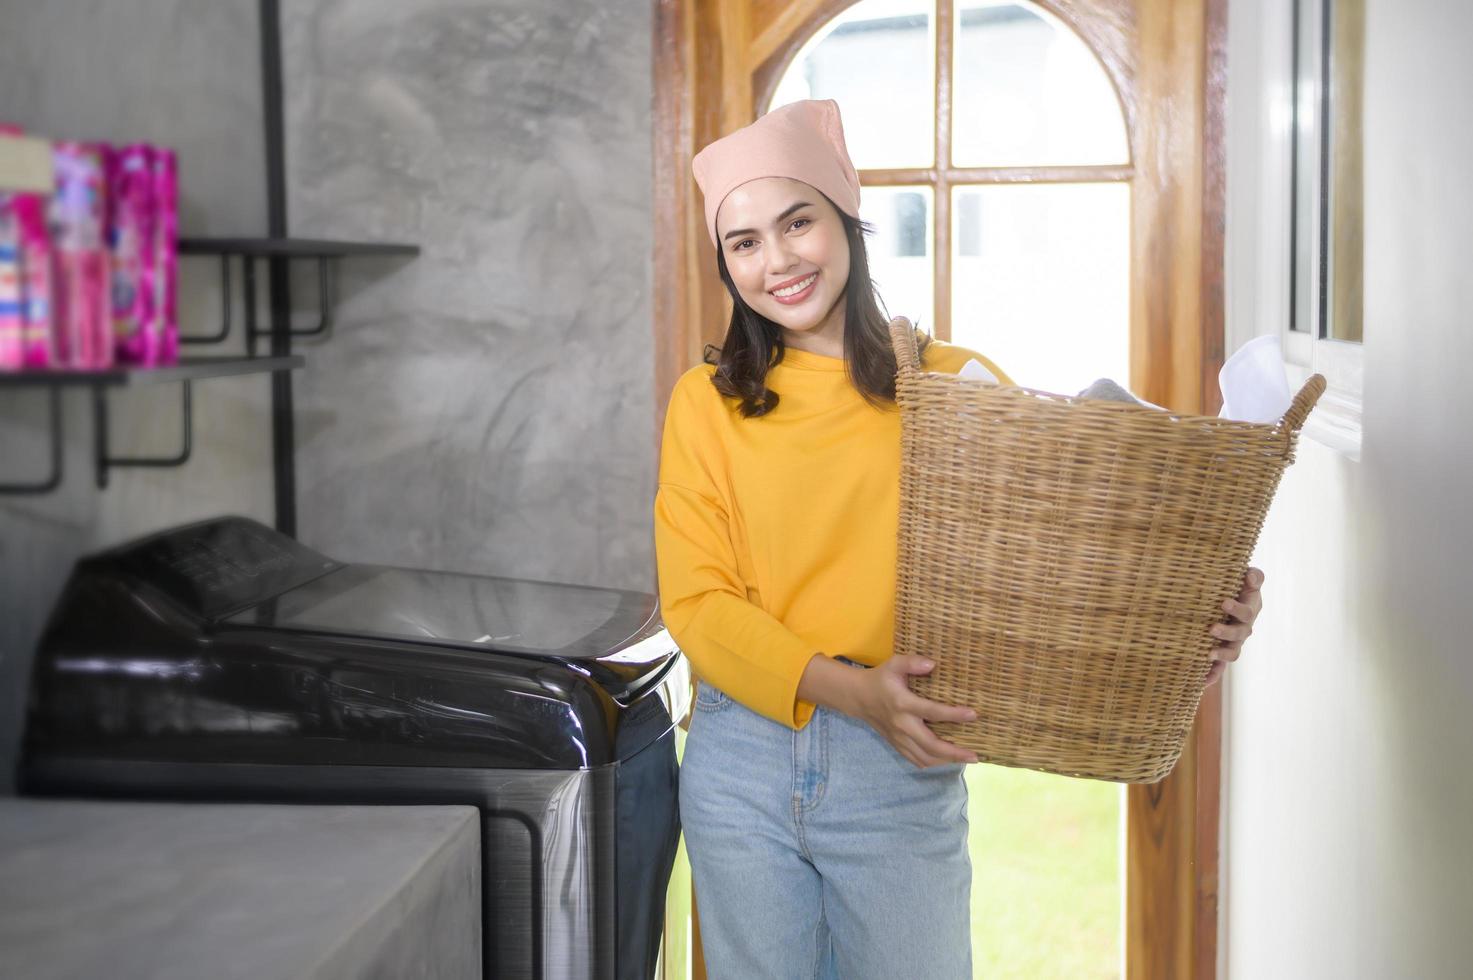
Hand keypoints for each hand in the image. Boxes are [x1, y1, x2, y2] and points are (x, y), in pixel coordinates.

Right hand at [849, 655, 979, 767]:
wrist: (858, 697)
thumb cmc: (881, 678)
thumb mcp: (894, 664)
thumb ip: (912, 662)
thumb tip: (933, 664)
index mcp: (903, 703)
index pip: (931, 712)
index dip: (953, 714)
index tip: (973, 715)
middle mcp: (902, 725)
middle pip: (931, 745)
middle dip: (954, 752)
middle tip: (975, 755)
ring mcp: (898, 738)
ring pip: (924, 757)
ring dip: (946, 761)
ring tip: (965, 758)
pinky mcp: (896, 745)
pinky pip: (916, 760)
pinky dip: (933, 762)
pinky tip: (946, 760)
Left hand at [1205, 566, 1264, 685]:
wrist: (1227, 598)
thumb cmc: (1236, 586)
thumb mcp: (1247, 579)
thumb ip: (1254, 576)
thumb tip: (1251, 576)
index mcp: (1249, 609)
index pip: (1246, 611)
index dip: (1237, 609)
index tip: (1223, 602)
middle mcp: (1244, 628)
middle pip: (1240, 633)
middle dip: (1227, 632)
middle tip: (1212, 628)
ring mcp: (1234, 641)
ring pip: (1233, 652)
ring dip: (1222, 654)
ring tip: (1209, 653)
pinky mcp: (1223, 651)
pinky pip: (1221, 666)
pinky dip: (1214, 675)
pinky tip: (1203, 683)